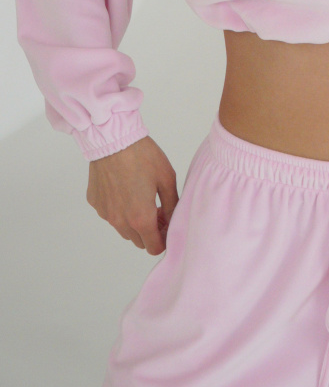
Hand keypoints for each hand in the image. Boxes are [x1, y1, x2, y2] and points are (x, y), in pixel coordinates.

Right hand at [87, 135, 178, 254]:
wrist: (113, 139)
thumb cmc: (143, 156)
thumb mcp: (167, 178)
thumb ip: (173, 205)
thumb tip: (174, 222)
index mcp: (141, 218)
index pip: (153, 248)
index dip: (164, 239)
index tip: (167, 223)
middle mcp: (120, 221)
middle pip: (138, 241)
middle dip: (150, 231)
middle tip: (158, 209)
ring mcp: (105, 213)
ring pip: (123, 230)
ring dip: (134, 222)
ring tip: (141, 198)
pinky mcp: (95, 203)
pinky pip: (110, 214)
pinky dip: (119, 209)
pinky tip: (124, 188)